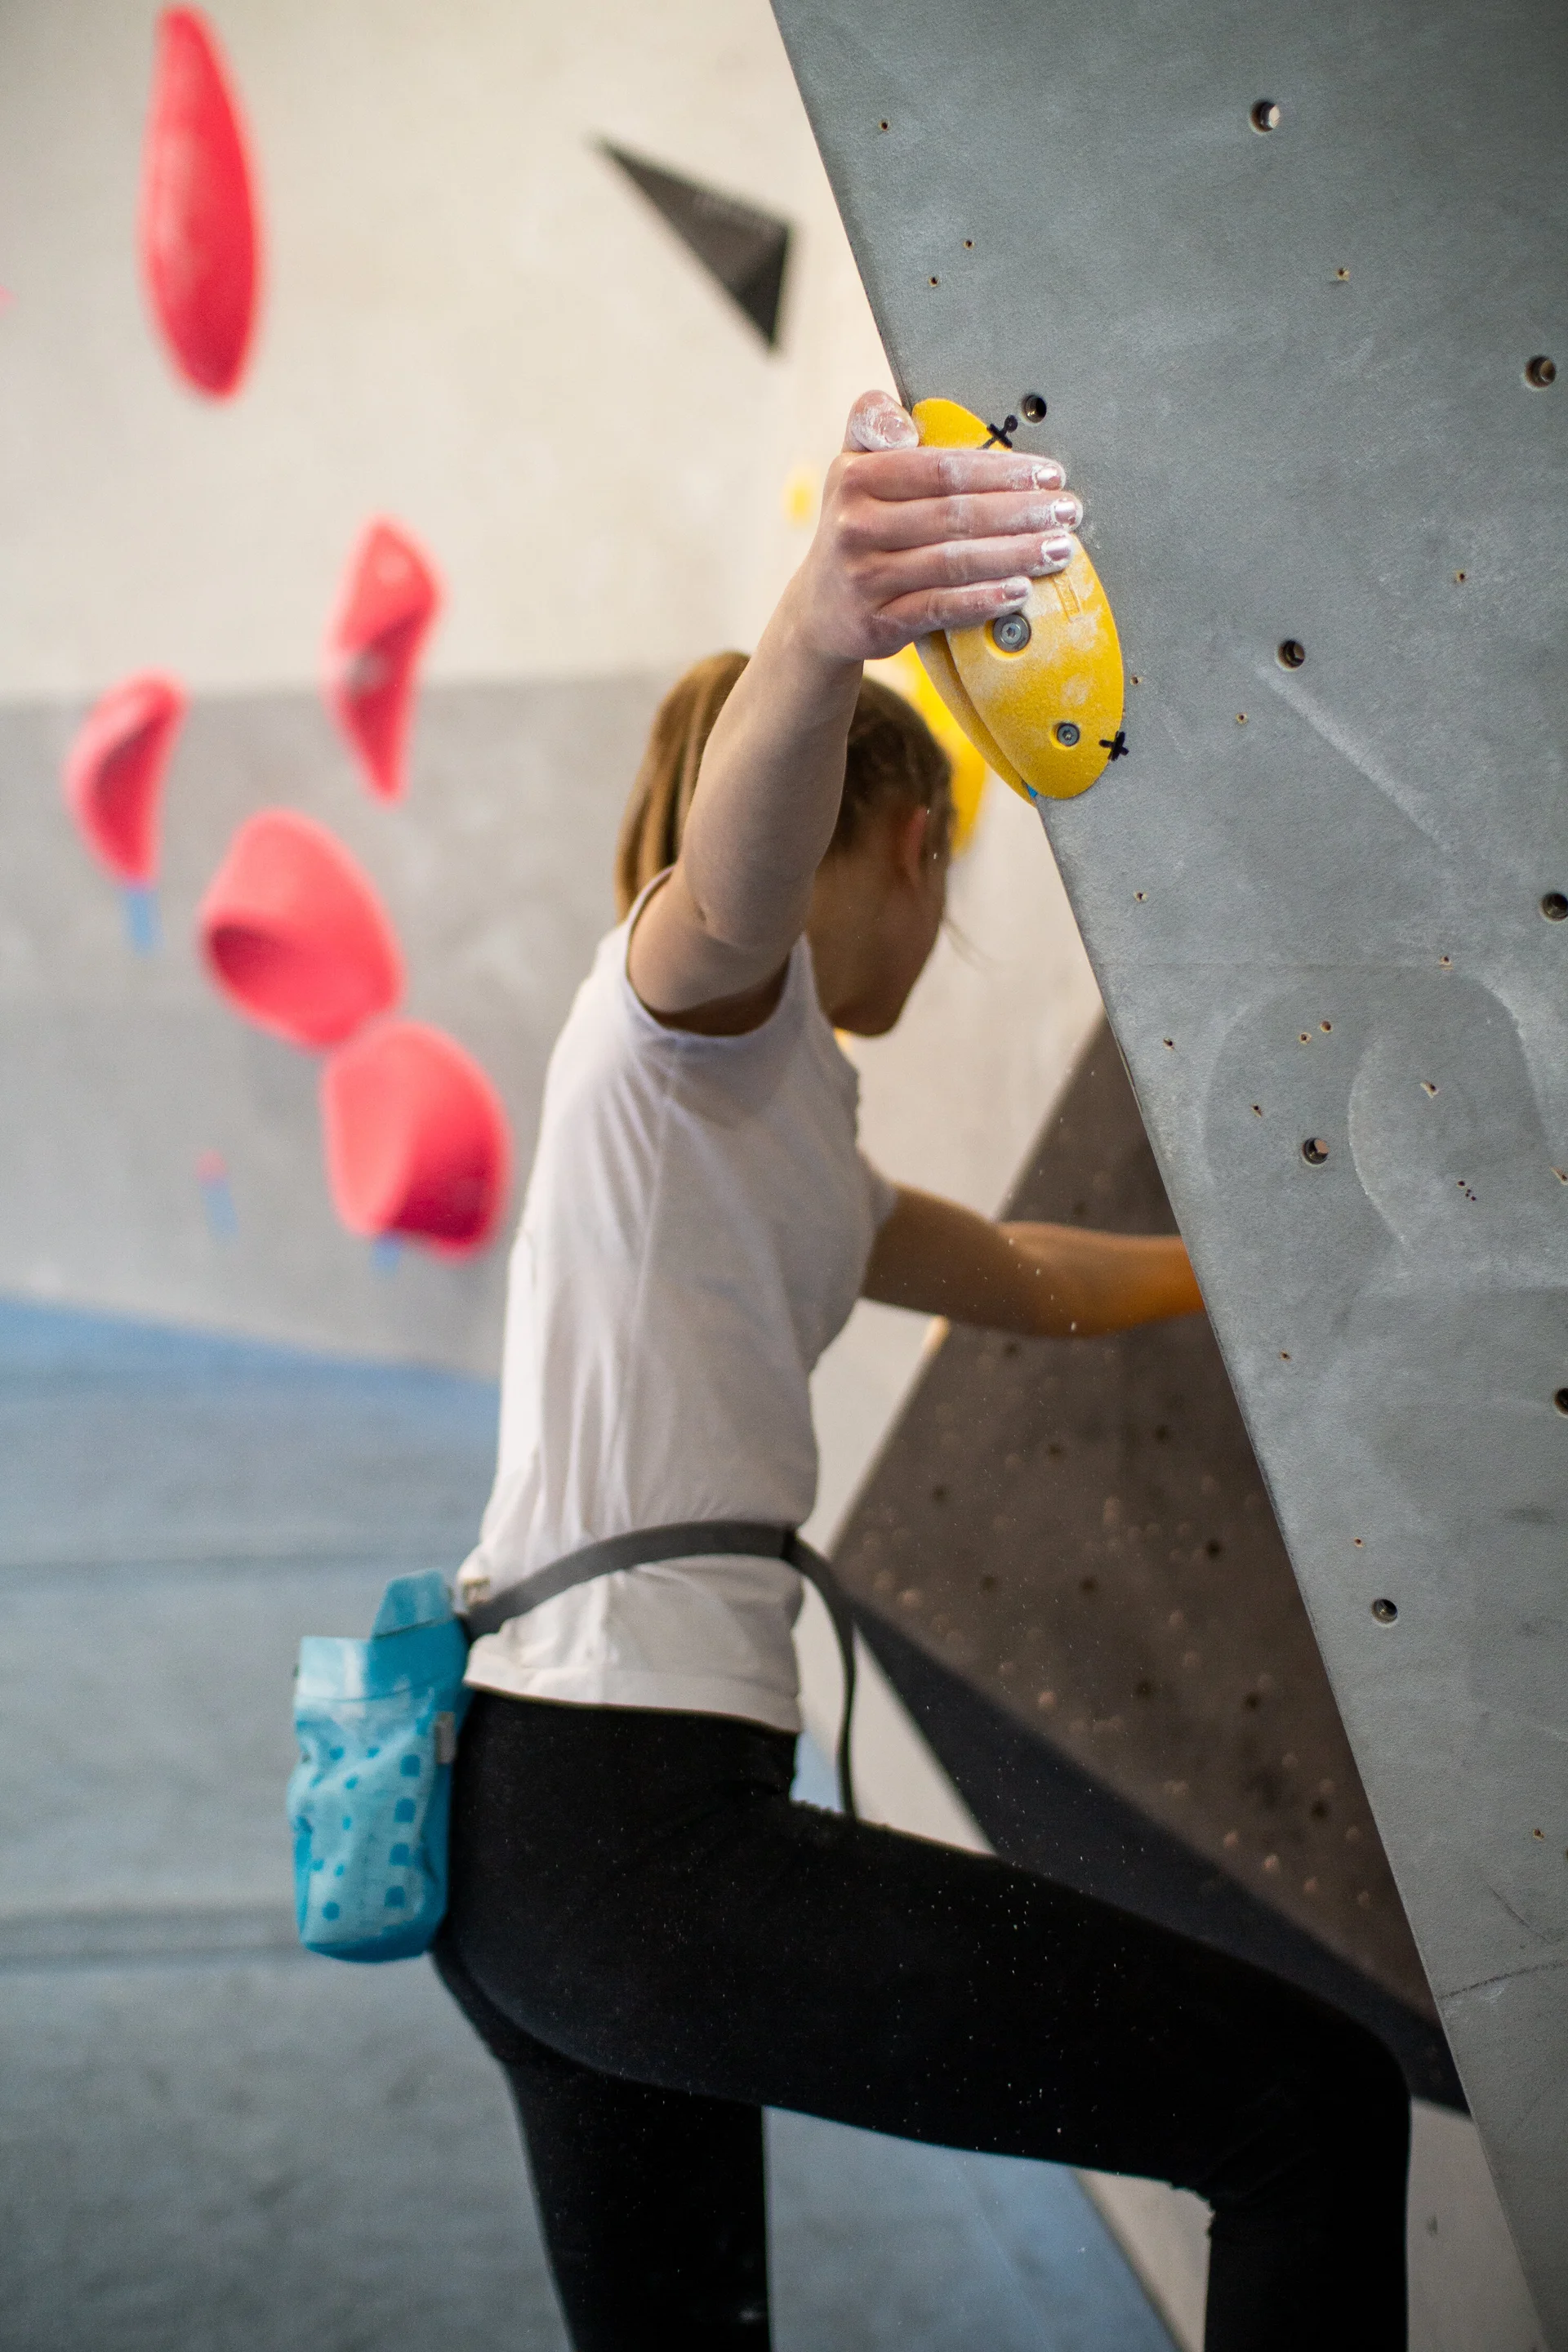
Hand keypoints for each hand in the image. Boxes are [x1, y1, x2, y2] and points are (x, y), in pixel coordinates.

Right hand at [785, 390, 1082, 665]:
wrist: (820, 609)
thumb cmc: (857, 528)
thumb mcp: (853, 467)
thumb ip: (877, 426)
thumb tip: (906, 420)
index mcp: (857, 477)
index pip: (942, 468)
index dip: (1001, 470)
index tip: (1046, 473)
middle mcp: (856, 526)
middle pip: (955, 515)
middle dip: (1021, 512)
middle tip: (1067, 511)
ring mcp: (865, 577)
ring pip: (954, 562)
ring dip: (1014, 554)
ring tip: (1057, 548)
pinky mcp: (877, 622)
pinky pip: (939, 607)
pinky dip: (982, 600)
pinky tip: (1019, 591)